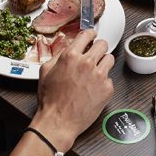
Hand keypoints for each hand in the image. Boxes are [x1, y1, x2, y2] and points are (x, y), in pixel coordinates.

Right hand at [35, 30, 114, 148]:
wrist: (59, 121)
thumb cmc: (50, 100)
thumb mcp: (45, 72)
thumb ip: (58, 56)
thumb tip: (68, 48)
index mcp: (71, 56)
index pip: (87, 35)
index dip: (90, 34)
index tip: (92, 35)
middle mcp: (87, 63)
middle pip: (102, 44)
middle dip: (98, 48)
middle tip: (94, 54)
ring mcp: (99, 76)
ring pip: (110, 59)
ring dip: (103, 63)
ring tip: (95, 72)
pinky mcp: (107, 89)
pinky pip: (110, 78)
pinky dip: (103, 82)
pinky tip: (94, 89)